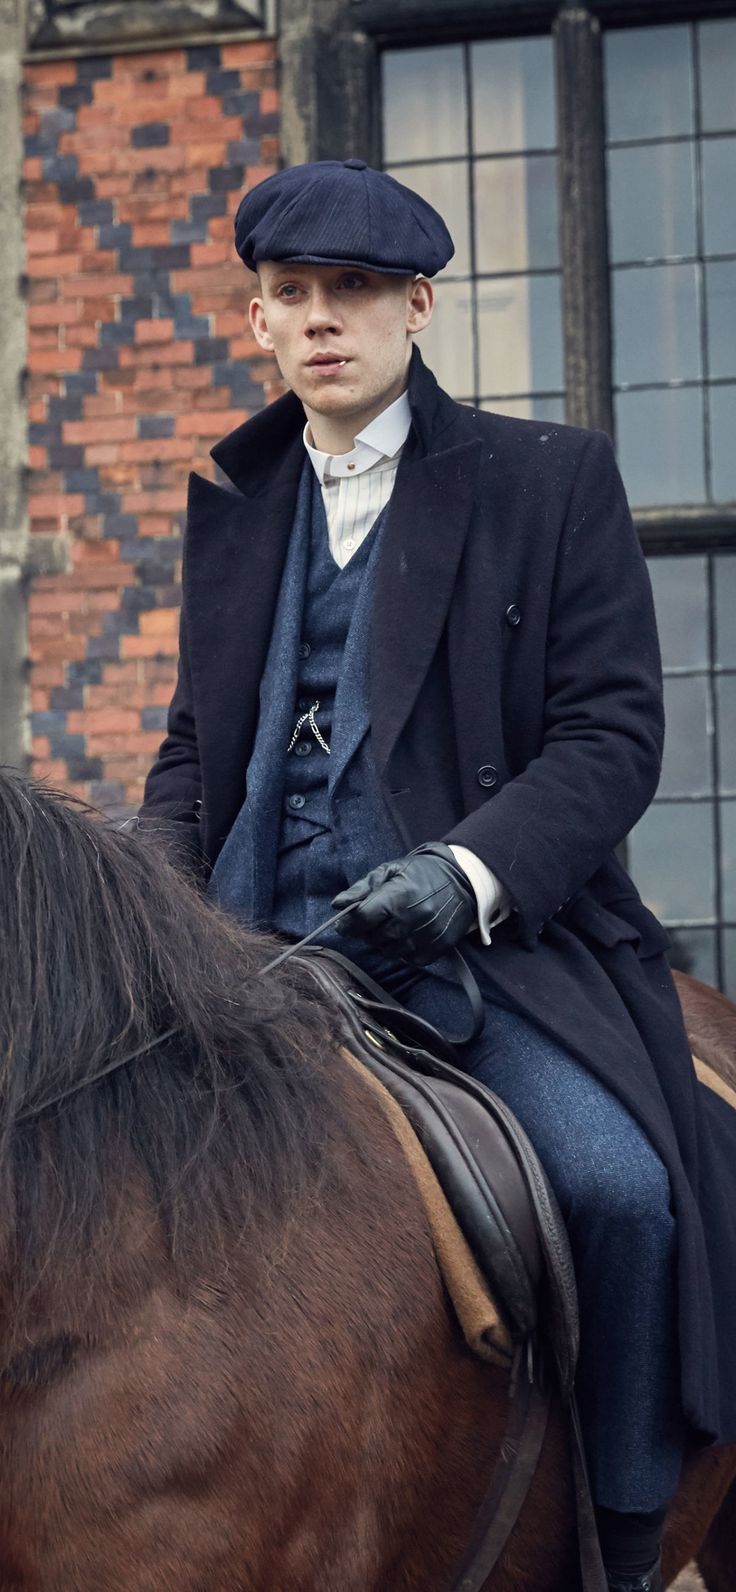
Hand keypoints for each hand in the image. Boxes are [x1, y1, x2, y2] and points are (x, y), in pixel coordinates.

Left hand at [331, 842, 475, 964]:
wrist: (462, 878)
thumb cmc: (420, 873)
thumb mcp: (389, 870)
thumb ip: (361, 888)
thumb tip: (338, 904)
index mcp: (396, 896)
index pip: (362, 919)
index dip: (348, 924)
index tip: (344, 924)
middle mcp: (412, 917)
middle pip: (375, 938)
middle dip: (368, 932)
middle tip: (374, 921)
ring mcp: (427, 934)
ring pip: (392, 951)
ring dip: (386, 943)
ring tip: (392, 927)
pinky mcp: (440, 945)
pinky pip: (412, 959)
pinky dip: (405, 951)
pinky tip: (407, 936)